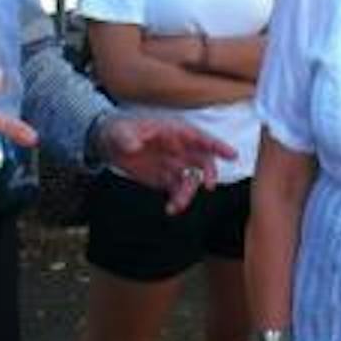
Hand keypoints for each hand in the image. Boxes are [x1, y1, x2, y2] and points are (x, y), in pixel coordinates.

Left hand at [97, 116, 232, 212]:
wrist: (109, 146)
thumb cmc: (118, 131)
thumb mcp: (120, 132)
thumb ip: (127, 138)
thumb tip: (133, 146)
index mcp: (173, 132)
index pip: (200, 137)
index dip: (217, 145)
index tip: (231, 155)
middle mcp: (179, 148)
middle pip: (203, 160)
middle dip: (210, 173)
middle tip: (207, 186)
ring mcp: (174, 164)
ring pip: (192, 180)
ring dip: (189, 193)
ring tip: (176, 204)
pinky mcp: (166, 179)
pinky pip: (178, 191)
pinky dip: (178, 201)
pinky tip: (170, 209)